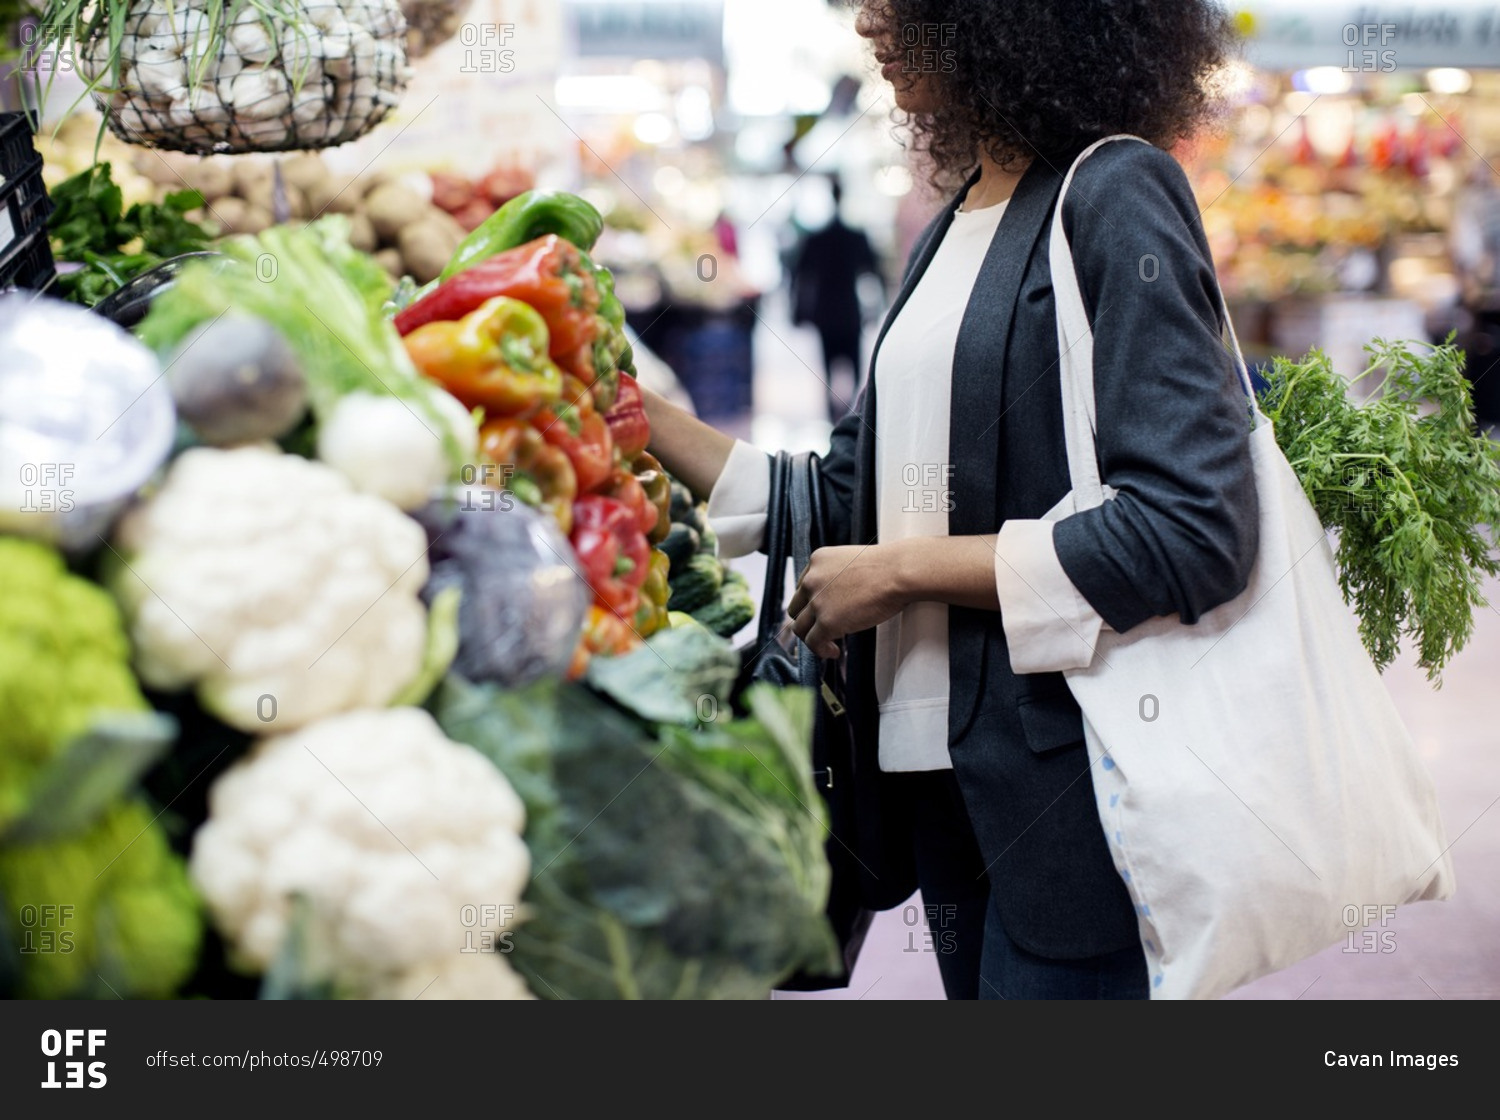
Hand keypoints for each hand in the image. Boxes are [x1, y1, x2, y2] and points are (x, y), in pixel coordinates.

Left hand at [787, 544, 909, 658]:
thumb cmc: (888, 566)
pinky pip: (813, 642)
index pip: (803, 587)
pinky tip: (833, 651)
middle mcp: (811, 579)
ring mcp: (817, 601)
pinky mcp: (826, 622)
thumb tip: (842, 596)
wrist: (898, 572)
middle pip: (797, 608)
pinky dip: (821, 650)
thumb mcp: (854, 561)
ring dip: (813, 637)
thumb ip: (840, 575)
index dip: (811, 603)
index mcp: (818, 560)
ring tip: (828, 643)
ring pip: (801, 628)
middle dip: (809, 620)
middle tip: (823, 628)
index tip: (821, 612)